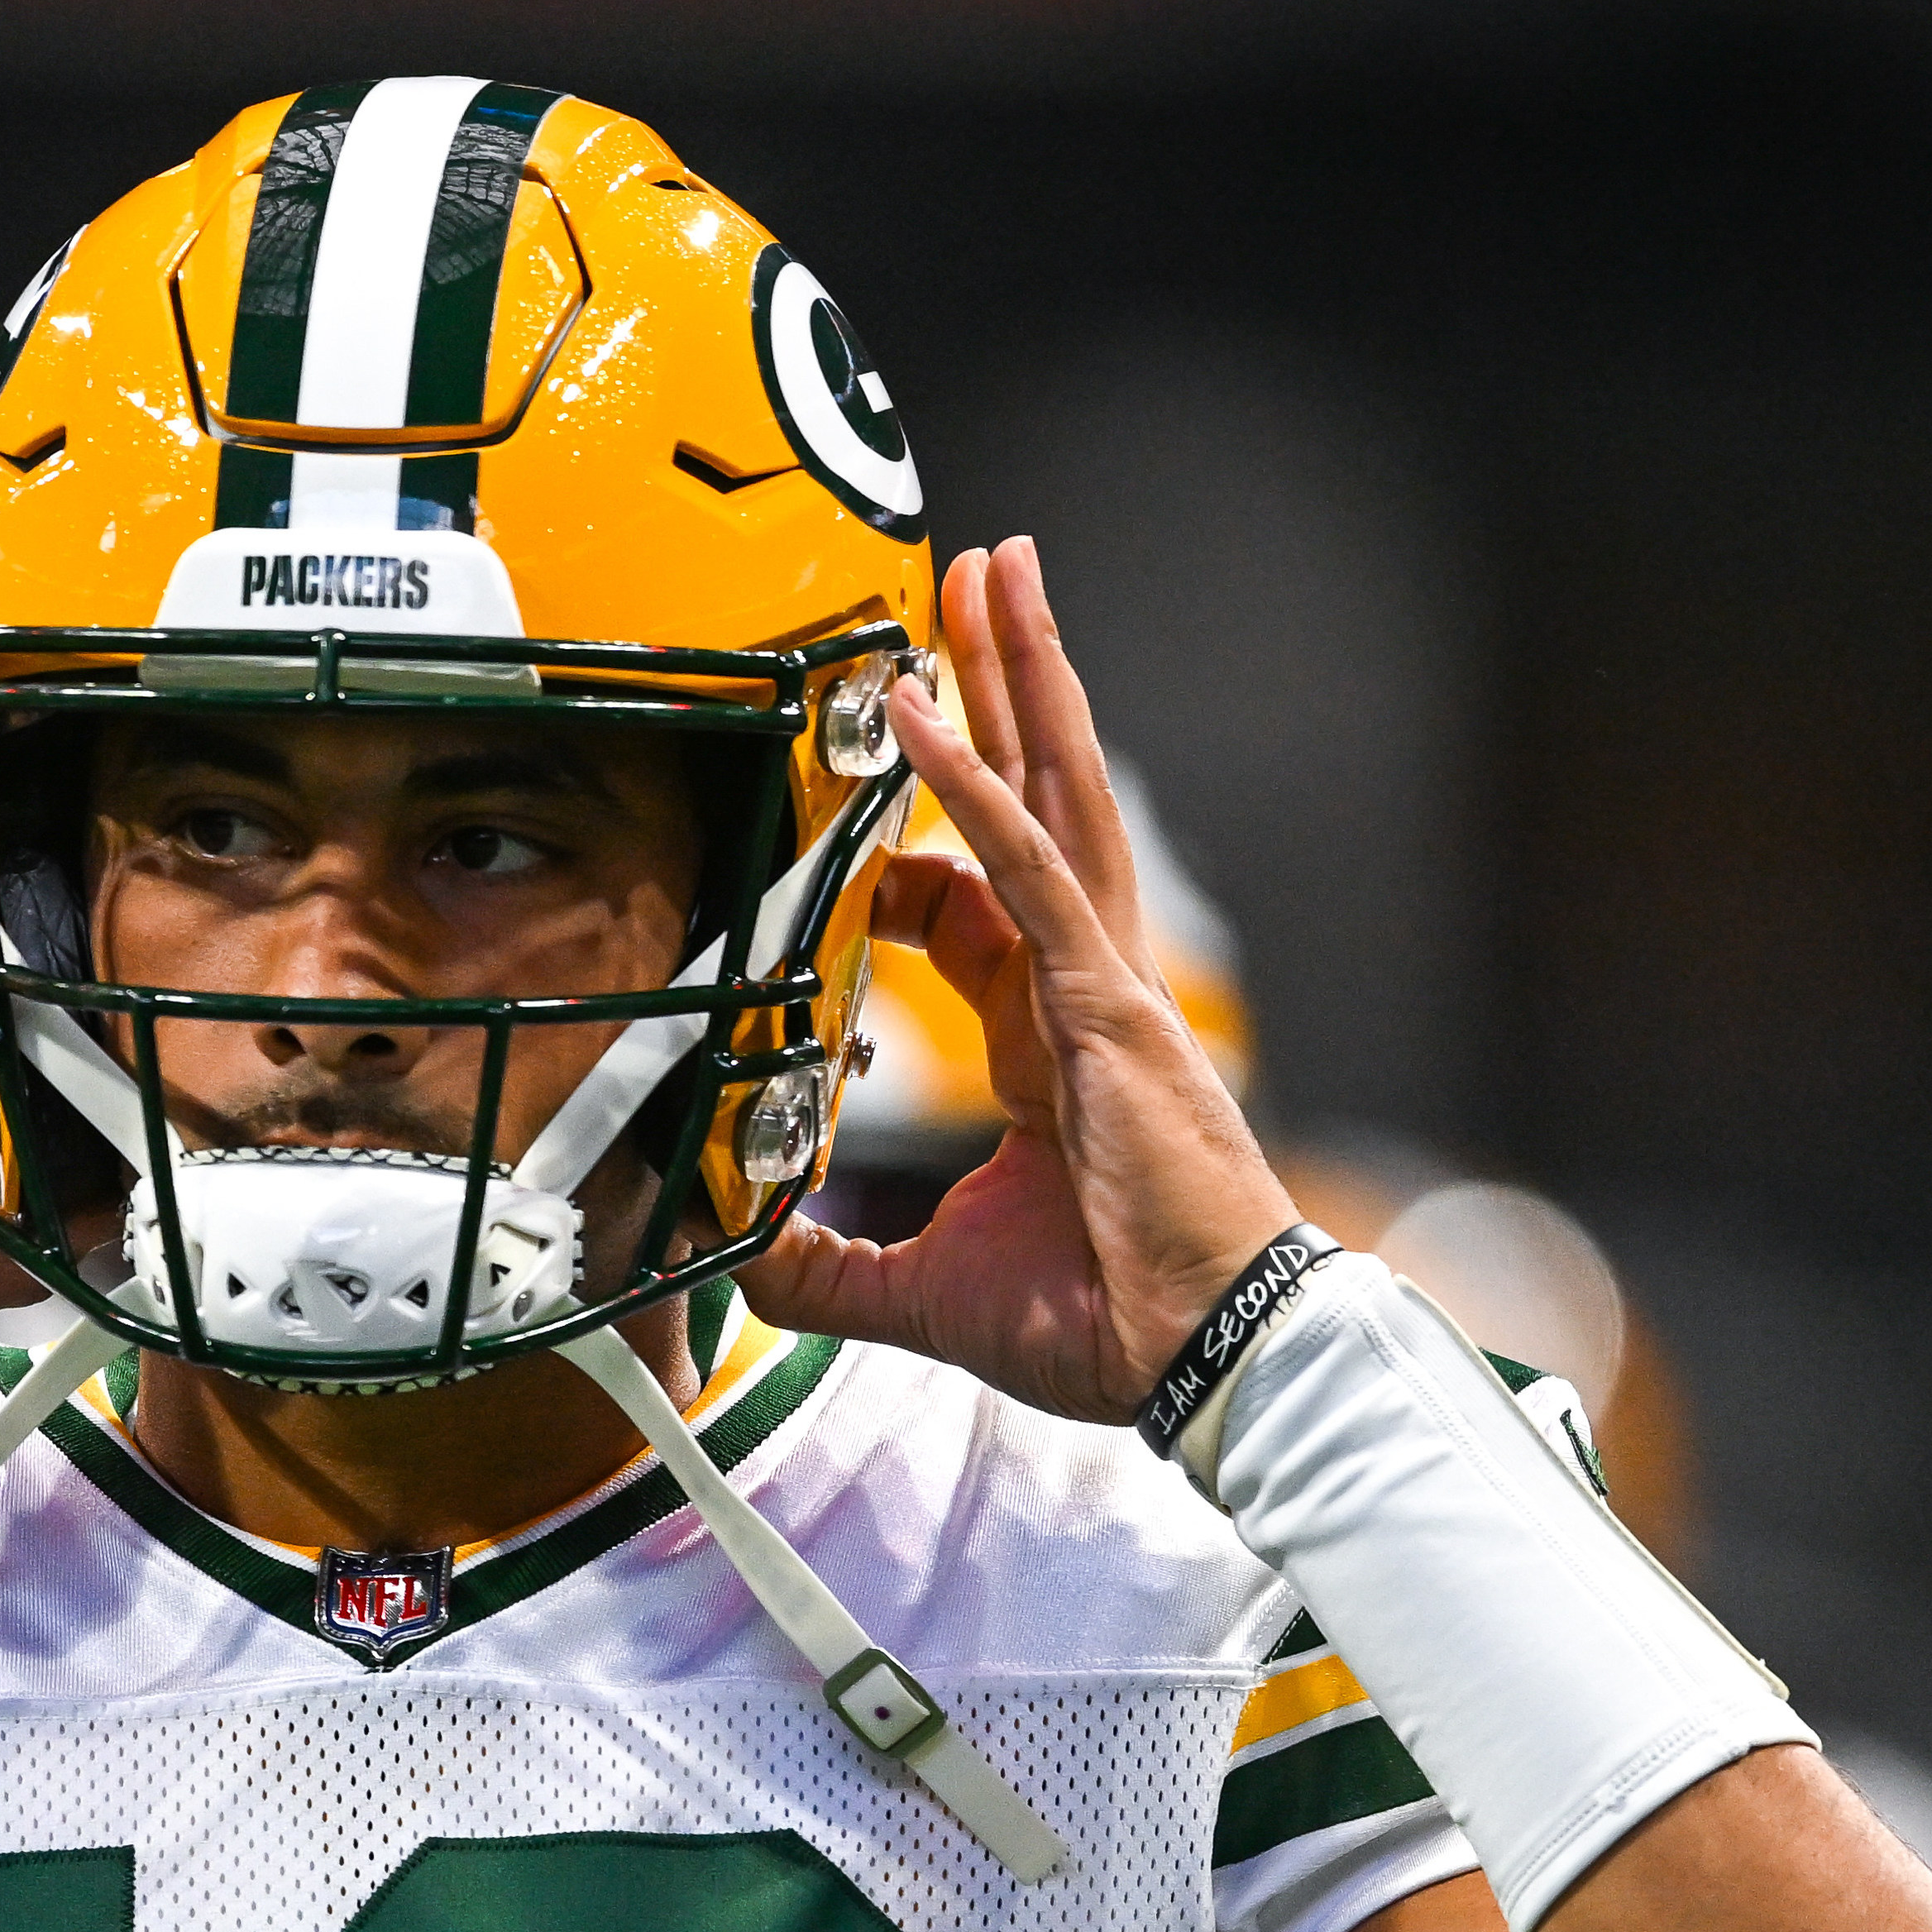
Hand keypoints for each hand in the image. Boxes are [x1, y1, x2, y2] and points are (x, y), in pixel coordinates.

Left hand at [737, 537, 1298, 1424]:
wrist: (1195, 1359)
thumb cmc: (1102, 1323)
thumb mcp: (921, 1290)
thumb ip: (825, 1266)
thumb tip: (736, 1260)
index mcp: (1053, 1037)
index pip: (979, 901)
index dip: (915, 847)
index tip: (852, 816)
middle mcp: (1083, 987)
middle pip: (1040, 796)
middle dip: (1006, 682)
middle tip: (978, 576)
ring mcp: (1104, 986)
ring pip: (1055, 794)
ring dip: (1016, 678)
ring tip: (993, 571)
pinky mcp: (1104, 1009)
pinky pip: (1027, 872)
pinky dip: (968, 791)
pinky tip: (920, 714)